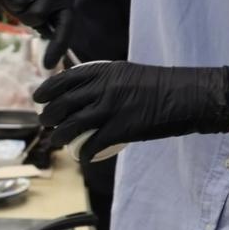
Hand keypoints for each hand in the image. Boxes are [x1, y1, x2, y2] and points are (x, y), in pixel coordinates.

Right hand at [0, 0, 74, 65]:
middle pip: (36, 16)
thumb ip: (41, 22)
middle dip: (21, 15)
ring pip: (20, 3)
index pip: (66, 26)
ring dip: (10, 1)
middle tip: (17, 4)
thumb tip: (49, 43)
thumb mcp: (30, 8)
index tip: (47, 65)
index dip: (57, 46)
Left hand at [32, 61, 228, 162]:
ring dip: (61, 137)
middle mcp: (104, 89)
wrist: (189, 96)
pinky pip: (94, 144)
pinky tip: (84, 157)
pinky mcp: (122, 129)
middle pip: (63, 104)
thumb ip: (107, 81)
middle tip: (47, 122)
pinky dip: (86, 153)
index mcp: (105, 72)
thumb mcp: (129, 74)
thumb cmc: (162, 86)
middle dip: (48, 116)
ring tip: (59, 141)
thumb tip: (87, 92)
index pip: (65, 80)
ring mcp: (112, 109)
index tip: (39, 98)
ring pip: (73, 126)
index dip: (47, 90)